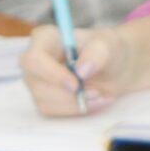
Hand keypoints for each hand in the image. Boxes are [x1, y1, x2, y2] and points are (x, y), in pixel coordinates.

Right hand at [19, 21, 149, 116]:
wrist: (115, 68)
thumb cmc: (108, 50)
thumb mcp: (109, 46)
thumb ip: (97, 53)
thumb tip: (81, 70)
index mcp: (45, 38)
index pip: (34, 59)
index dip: (51, 74)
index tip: (76, 84)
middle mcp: (35, 61)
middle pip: (37, 84)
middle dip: (68, 95)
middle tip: (97, 93)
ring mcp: (37, 81)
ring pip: (45, 102)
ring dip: (76, 104)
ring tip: (101, 95)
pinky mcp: (44, 99)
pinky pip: (53, 112)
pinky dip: (77, 110)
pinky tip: (95, 101)